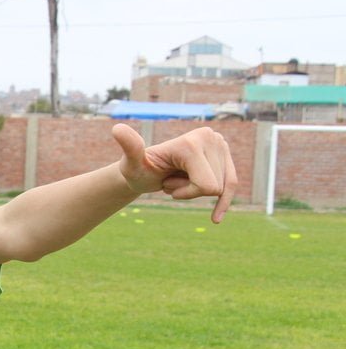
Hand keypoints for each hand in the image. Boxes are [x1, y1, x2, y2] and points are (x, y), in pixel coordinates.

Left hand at [112, 123, 237, 223]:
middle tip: (171, 179)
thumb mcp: (131, 164)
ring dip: (198, 191)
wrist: (144, 170)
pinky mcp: (224, 152)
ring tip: (178, 178)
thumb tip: (117, 129)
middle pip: (215, 187)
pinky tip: (216, 219)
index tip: (166, 182)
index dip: (186, 193)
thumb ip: (129, 148)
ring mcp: (219, 143)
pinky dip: (225, 200)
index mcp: (192, 142)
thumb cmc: (137, 170)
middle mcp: (210, 137)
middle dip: (191, 191)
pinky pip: (231, 183)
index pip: (207, 186)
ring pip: (223, 188)